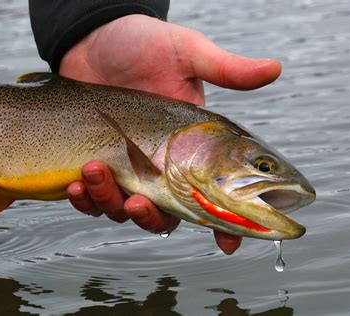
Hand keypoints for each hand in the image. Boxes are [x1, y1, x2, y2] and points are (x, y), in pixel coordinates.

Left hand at [62, 15, 280, 253]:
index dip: (222, 222)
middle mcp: (160, 163)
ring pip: (123, 210)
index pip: (212, 191)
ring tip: (93, 171)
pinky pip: (91, 198)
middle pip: (164, 213)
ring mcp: (126, 166)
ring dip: (109, 202)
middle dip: (150, 217)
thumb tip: (274, 69)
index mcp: (189, 146)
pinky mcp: (95, 163)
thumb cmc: (143, 44)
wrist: (93, 39)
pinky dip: (84, 199)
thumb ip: (225, 68)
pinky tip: (75, 183)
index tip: (228, 242)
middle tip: (137, 200)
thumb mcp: (186, 52)